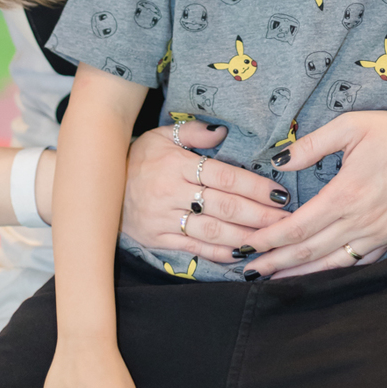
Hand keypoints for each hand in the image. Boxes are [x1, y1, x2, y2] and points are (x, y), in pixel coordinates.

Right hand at [122, 121, 287, 264]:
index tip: (280, 193)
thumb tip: (223, 132)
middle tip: (287, 220)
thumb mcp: (162, 135)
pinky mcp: (157, 239)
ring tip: (271, 240)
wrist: (99, 184)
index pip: (224, 176)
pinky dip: (218, 254)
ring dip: (245, 238)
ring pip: (211, 232)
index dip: (254, 186)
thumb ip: (194, 132)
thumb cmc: (139, 157)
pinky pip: (192, 249)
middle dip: (259, 215)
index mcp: (176, 164)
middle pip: (224, 207)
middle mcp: (170, 192)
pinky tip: (240, 255)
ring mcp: (163, 219)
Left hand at [233, 98, 386, 278]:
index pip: (298, 227)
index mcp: (346, 194)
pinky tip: (317, 277)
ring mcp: (378, 234)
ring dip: (299, 274)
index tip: (248, 245)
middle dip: (275, 263)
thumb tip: (278, 162)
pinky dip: (333, 274)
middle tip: (248, 270)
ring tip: (273, 280)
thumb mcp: (351, 125)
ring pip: (331, 264)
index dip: (269, 240)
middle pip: (309, 252)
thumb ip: (312, 144)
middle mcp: (360, 221)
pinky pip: (358, 264)